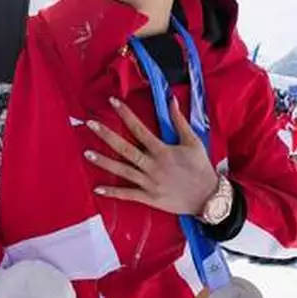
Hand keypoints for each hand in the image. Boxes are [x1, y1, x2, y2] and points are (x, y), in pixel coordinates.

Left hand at [84, 96, 218, 215]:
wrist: (209, 197)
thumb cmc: (201, 168)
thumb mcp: (193, 141)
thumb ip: (179, 121)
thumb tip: (172, 100)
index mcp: (163, 150)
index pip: (139, 129)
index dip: (125, 114)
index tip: (112, 102)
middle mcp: (153, 166)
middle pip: (125, 149)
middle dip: (106, 135)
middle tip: (90, 124)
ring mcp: (149, 183)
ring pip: (122, 171)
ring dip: (104, 162)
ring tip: (87, 153)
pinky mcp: (149, 198)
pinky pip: (128, 194)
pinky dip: (113, 192)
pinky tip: (97, 188)